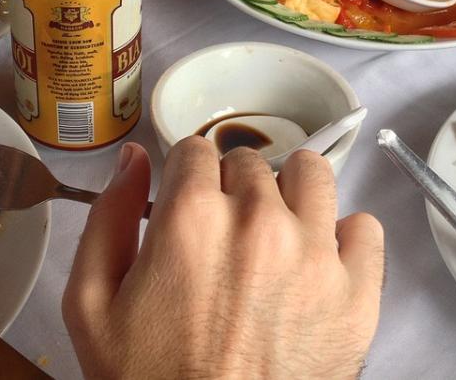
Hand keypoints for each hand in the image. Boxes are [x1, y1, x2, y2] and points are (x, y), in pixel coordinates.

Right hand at [63, 139, 385, 379]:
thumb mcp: (90, 305)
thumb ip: (108, 217)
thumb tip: (134, 159)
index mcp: (191, 218)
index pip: (195, 150)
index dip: (185, 177)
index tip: (186, 204)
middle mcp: (258, 223)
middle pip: (250, 163)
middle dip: (231, 190)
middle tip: (222, 237)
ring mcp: (314, 256)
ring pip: (312, 175)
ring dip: (291, 194)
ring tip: (274, 234)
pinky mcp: (357, 294)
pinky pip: (365, 228)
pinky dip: (343, 239)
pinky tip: (315, 263)